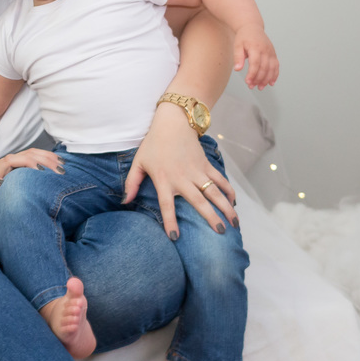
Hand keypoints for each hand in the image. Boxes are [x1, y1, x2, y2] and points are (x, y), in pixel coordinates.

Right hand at [0, 148, 63, 213]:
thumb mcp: (9, 190)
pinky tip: (3, 184)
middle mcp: (2, 167)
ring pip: (9, 162)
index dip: (48, 158)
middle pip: (25, 155)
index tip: (64, 165)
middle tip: (60, 169)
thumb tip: (45, 189)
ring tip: (40, 171)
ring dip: (25, 164)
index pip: (32, 156)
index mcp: (10, 167)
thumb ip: (22, 185)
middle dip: (43, 160)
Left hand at [124, 105, 235, 238]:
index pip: (166, 205)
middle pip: (199, 202)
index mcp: (164, 180)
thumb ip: (132, 183)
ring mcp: (197, 172)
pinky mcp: (206, 165)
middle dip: (211, 218)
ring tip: (234, 224)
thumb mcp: (138, 163)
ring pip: (215, 193)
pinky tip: (234, 203)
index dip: (170, 221)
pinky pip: (221, 180)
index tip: (174, 237)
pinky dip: (229, 191)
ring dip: (226, 208)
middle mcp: (182, 178)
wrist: (173, 123)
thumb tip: (125, 202)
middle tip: (220, 233)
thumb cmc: (153, 145)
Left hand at [233, 26, 278, 89]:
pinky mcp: (273, 54)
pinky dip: (275, 75)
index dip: (252, 74)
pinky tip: (271, 82)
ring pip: (272, 68)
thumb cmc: (243, 37)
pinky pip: (276, 66)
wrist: (252, 27)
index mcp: (255, 47)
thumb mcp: (237, 45)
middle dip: (259, 79)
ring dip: (267, 79)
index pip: (256, 63)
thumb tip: (237, 69)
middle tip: (252, 86)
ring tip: (260, 87)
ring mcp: (271, 52)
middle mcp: (265, 50)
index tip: (248, 82)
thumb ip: (238, 57)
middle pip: (264, 67)